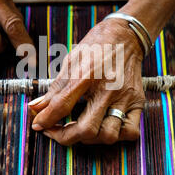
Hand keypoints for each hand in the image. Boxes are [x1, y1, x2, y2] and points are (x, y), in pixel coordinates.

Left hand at [28, 17, 144, 144]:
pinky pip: (130, 132)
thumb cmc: (96, 47)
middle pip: (86, 129)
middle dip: (66, 137)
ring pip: (108, 135)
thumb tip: (36, 108)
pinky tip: (104, 128)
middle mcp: (108, 88)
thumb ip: (54, 88)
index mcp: (87, 74)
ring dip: (91, 139)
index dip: (46, 120)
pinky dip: (117, 137)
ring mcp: (125, 97)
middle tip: (57, 132)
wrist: (126, 35)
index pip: (63, 105)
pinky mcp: (138, 102)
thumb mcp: (71, 61)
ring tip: (80, 130)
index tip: (38, 125)